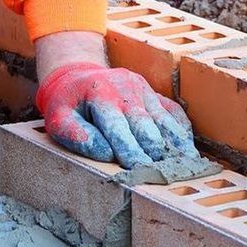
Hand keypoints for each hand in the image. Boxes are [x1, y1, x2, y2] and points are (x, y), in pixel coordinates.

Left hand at [35, 61, 199, 167]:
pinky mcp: (154, 93)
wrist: (77, 74)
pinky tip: (188, 149)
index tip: (138, 168)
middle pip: (145, 123)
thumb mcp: (58, 117)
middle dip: (154, 149)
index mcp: (100, 94)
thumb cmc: (67, 103)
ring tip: (186, 164)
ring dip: (174, 143)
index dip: (129, 148)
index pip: (117, 126)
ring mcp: (143, 89)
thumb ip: (75, 135)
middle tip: (163, 173)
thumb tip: (104, 153)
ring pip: (163, 118)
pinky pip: (173, 112)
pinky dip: (181, 130)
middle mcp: (126, 89)